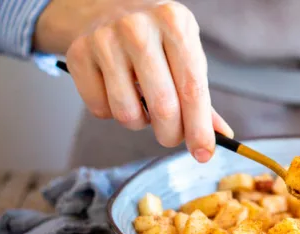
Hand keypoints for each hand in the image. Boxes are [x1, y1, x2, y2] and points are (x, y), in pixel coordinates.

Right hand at [33, 0, 232, 161]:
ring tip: (143, 104)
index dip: (199, 128)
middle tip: (172, 137)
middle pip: (163, 105)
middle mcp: (139, 27)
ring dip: (140, 123)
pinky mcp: (78, 53)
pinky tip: (117, 91)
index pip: (192, 88)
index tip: (204, 154)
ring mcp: (104, 38)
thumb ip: (201, 97)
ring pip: (127, 113)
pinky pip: (100, 109)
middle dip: (171, 134)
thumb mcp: (186, 54)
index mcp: (175, 23)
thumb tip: (221, 138)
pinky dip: (112, 112)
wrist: (107, 7)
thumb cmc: (157, 39)